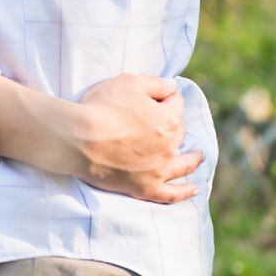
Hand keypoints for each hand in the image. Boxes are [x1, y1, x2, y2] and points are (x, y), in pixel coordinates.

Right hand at [62, 74, 202, 202]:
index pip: (175, 103)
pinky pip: (170, 194)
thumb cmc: (101, 107)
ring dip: (193, 160)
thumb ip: (156, 83)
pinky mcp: (145, 188)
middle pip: (179, 132)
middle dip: (174, 124)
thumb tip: (173, 87)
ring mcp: (159, 170)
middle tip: (161, 121)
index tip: (152, 97)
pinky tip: (193, 190)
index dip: (163, 98)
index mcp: (170, 120)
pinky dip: (183, 192)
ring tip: (198, 157)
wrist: (77, 139)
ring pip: (183, 165)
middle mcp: (170, 146)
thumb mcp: (128, 82)